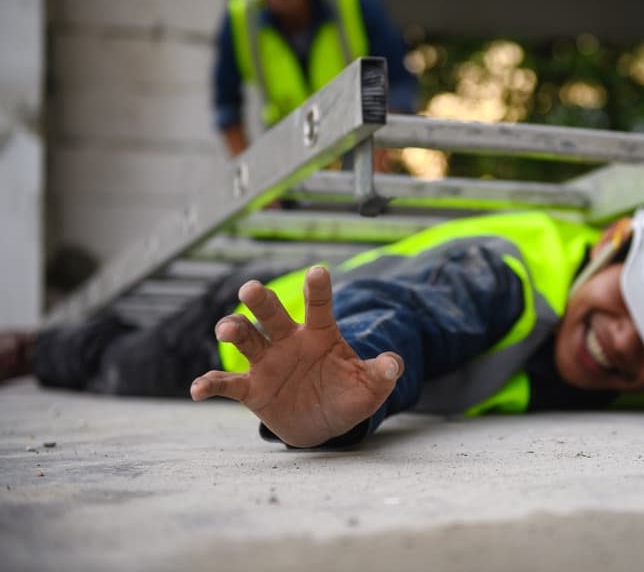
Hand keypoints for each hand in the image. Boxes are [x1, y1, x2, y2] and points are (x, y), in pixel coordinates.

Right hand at [190, 265, 403, 446]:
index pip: (319, 305)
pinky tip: (198, 389)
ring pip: (247, 339)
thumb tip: (394, 364)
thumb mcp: (370, 387)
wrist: (325, 422)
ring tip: (227, 329)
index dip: (318, 288)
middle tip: (251, 289)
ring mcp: (267, 362)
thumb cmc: (347, 395)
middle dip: (261, 300)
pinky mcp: (252, 388)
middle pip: (272, 313)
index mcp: (320, 333)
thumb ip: (381, 374)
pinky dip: (211, 384)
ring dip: (234, 330)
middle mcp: (289, 340)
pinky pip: (228, 383)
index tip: (318, 270)